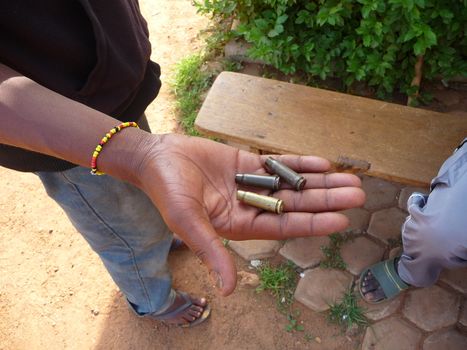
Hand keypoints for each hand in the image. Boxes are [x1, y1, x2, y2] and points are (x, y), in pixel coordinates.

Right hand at [136, 133, 364, 295]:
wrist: (155, 158)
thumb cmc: (167, 192)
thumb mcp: (188, 223)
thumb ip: (211, 253)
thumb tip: (228, 290)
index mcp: (240, 226)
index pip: (284, 227)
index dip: (313, 223)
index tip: (342, 219)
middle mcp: (250, 207)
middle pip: (296, 205)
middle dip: (326, 199)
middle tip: (358, 194)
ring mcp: (251, 183)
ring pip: (292, 183)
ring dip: (320, 180)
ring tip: (350, 178)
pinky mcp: (247, 162)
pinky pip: (278, 162)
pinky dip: (299, 162)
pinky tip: (322, 162)